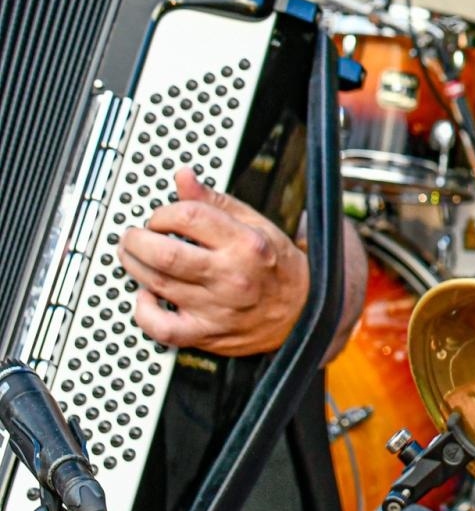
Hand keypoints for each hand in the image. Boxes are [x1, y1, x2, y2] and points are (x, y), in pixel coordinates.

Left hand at [117, 168, 309, 355]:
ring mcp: (216, 307)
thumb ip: (215, 202)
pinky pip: (162, 328)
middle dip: (137, 240)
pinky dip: (144, 311)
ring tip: (135, 256)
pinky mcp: (206, 333)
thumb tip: (184, 178)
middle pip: (165, 254)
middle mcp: (230, 275)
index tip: (161, 216)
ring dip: (134, 266)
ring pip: (157, 284)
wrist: (303, 311)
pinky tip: (146, 296)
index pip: (189, 217)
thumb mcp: (256, 225)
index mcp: (245, 243)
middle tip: (134, 236)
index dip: (164, 213)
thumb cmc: (277, 266)